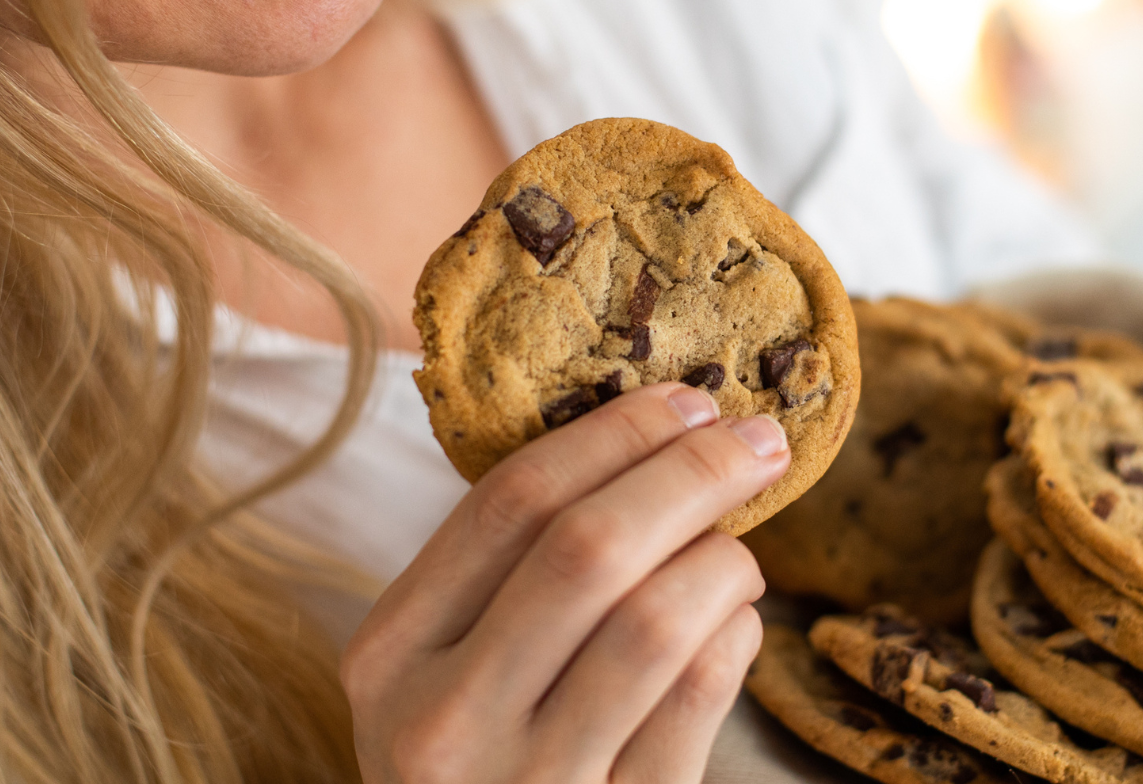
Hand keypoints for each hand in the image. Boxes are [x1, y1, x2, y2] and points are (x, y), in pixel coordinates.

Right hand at [341, 384, 789, 783]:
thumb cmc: (474, 766)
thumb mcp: (440, 677)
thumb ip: (501, 578)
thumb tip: (644, 435)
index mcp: (388, 656)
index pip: (507, 504)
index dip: (612, 434)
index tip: (683, 396)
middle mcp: (443, 721)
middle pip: (589, 550)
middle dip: (688, 473)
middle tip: (754, 439)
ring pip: (658, 623)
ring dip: (724, 560)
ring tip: (741, 549)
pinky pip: (700, 702)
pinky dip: (736, 638)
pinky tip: (735, 623)